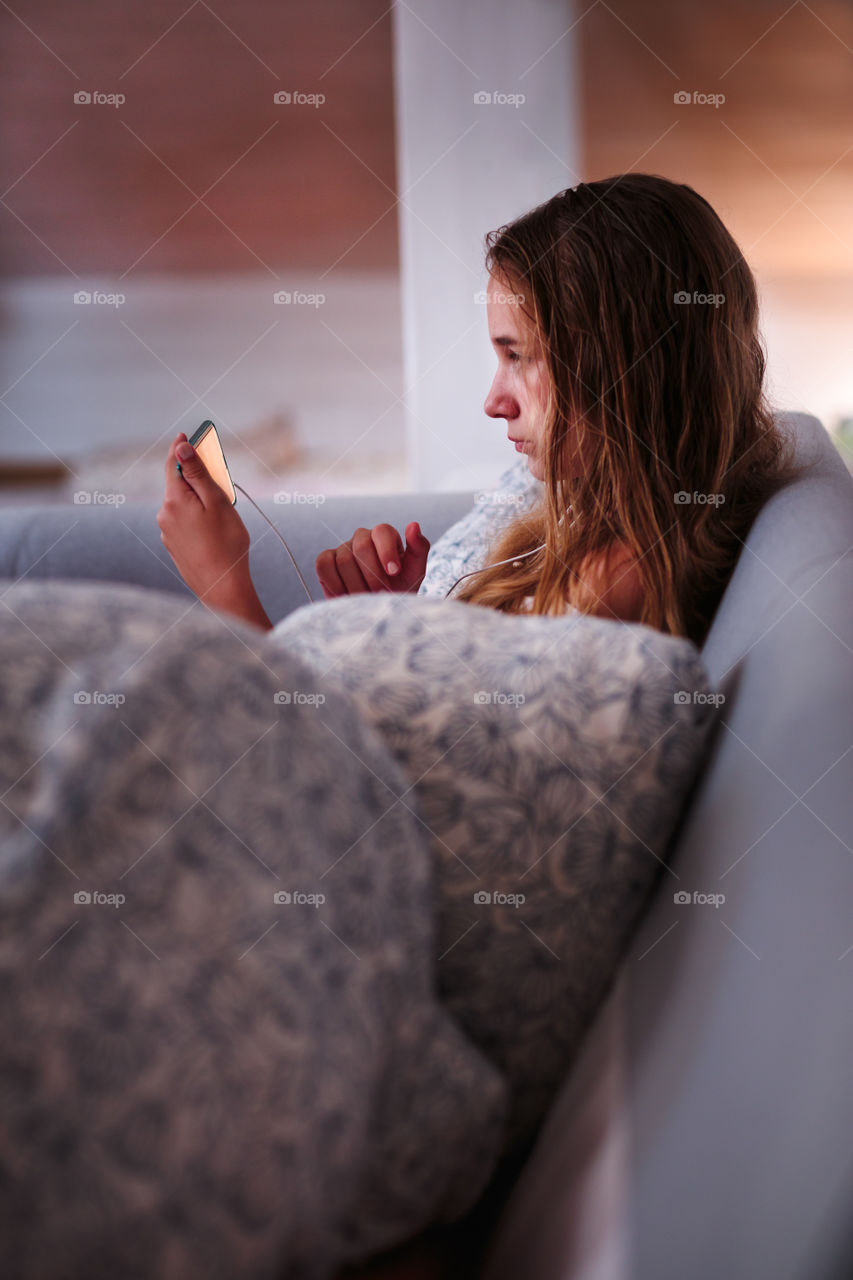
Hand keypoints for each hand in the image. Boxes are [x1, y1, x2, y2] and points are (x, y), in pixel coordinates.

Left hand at [157, 434, 270, 627]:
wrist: (222, 588)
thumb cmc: (226, 545)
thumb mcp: (216, 502)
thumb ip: (197, 473)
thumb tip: (181, 446)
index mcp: (174, 500)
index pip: (172, 464)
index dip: (181, 447)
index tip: (188, 434)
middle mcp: (165, 515)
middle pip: (179, 485)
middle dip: (198, 479)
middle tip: (221, 481)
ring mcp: (168, 533)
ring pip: (183, 505)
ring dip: (199, 501)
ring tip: (223, 514)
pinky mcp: (174, 546)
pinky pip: (184, 522)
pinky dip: (197, 518)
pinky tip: (215, 532)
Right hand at [315, 522, 430, 598]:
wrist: (381, 610)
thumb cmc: (400, 588)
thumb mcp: (416, 571)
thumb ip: (419, 548)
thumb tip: (413, 525)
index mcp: (385, 536)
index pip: (382, 531)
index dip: (387, 552)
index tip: (394, 574)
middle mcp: (362, 538)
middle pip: (361, 546)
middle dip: (372, 574)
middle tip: (381, 593)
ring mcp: (343, 549)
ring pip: (344, 560)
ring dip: (357, 585)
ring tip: (367, 598)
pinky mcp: (326, 561)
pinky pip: (324, 565)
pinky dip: (335, 583)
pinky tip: (346, 596)